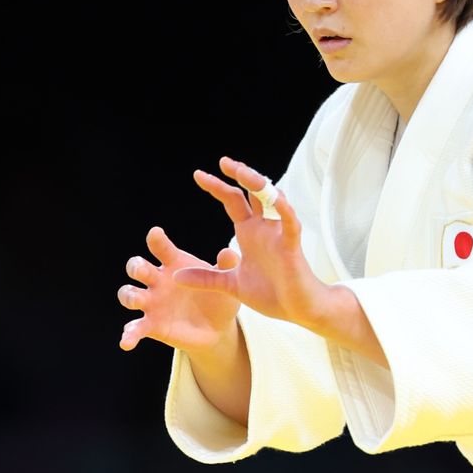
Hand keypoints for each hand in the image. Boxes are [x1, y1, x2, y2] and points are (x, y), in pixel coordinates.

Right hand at [117, 226, 240, 353]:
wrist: (218, 328)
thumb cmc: (218, 297)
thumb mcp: (225, 282)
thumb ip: (225, 267)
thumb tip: (229, 252)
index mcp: (175, 264)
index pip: (162, 249)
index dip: (157, 240)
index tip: (155, 233)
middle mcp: (158, 281)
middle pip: (139, 268)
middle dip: (136, 266)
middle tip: (140, 269)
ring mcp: (152, 303)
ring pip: (130, 294)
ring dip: (129, 295)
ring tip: (136, 300)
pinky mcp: (152, 325)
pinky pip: (136, 328)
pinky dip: (129, 335)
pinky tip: (126, 342)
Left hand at [174, 156, 333, 329]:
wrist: (296, 310)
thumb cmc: (270, 294)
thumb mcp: (230, 285)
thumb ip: (206, 278)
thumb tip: (176, 276)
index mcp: (249, 233)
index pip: (232, 201)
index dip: (217, 187)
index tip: (198, 175)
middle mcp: (263, 228)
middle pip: (252, 193)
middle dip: (240, 175)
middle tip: (224, 162)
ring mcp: (278, 235)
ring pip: (272, 200)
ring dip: (258, 184)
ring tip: (243, 171)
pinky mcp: (292, 246)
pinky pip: (290, 223)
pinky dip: (284, 210)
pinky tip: (276, 198)